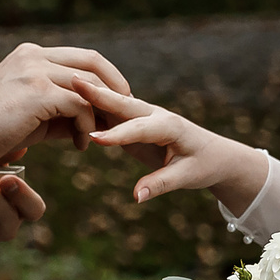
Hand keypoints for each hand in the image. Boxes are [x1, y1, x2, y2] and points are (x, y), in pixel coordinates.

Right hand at [0, 44, 131, 164]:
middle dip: (115, 87)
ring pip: (90, 85)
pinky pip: (79, 106)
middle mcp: (33, 56)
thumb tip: (93, 120)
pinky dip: (86, 126)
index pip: (80, 56)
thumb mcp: (33, 115)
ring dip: (102, 112)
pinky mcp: (38, 92)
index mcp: (30, 54)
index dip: (105, 77)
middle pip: (92, 61)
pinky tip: (82, 145)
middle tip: (125, 112)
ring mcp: (36, 71)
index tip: (116, 100)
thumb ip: (62, 110)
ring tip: (103, 135)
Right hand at [83, 83, 269, 212]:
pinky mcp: (136, 122)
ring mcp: (144, 116)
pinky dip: (93, 105)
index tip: (94, 137)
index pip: (140, 129)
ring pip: (116, 103)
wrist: (214, 154)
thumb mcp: (186, 177)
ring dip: (92, 94)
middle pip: (124, 103)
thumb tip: (137, 197)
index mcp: (170, 126)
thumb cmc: (204, 165)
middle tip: (74, 82)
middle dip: (99, 94)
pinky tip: (69, 100)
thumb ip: (160, 184)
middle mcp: (155, 115)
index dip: (118, 134)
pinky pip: (112, 113)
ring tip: (65, 82)